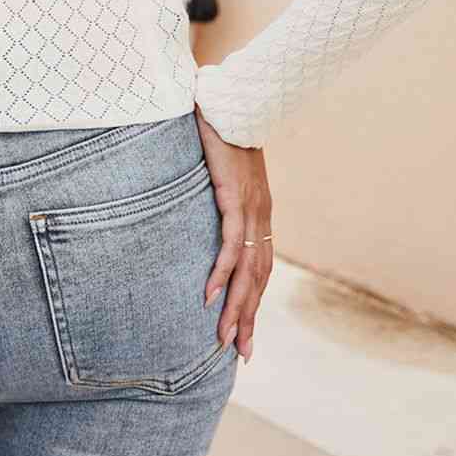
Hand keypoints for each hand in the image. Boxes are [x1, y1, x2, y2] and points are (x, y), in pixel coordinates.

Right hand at [196, 104, 273, 363]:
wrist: (234, 99)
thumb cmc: (225, 127)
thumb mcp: (220, 168)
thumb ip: (214, 187)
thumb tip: (195, 197)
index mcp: (259, 213)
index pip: (260, 267)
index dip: (253, 301)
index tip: (245, 333)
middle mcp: (260, 217)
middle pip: (258, 279)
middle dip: (248, 319)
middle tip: (240, 355)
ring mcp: (251, 209)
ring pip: (247, 269)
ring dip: (236, 307)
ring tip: (224, 339)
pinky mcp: (236, 197)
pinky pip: (230, 243)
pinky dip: (222, 271)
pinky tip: (211, 294)